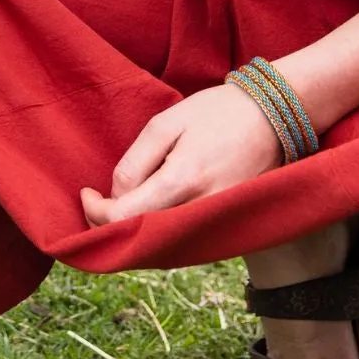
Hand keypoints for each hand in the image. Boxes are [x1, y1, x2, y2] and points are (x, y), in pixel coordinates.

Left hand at [80, 83, 281, 224]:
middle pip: (139, 239)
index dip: (96, 212)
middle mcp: (199, 212)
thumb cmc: (216, 113)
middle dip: (111, 226)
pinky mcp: (225, 228)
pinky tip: (149, 212)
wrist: (273, 117)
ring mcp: (215, 225)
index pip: (124, 218)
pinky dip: (158, 232)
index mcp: (182, 182)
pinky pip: (181, 241)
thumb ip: (135, 163)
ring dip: (134, 231)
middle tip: (98, 202)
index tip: (85, 193)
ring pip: (160, 245)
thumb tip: (116, 198)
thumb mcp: (166, 123)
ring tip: (122, 204)